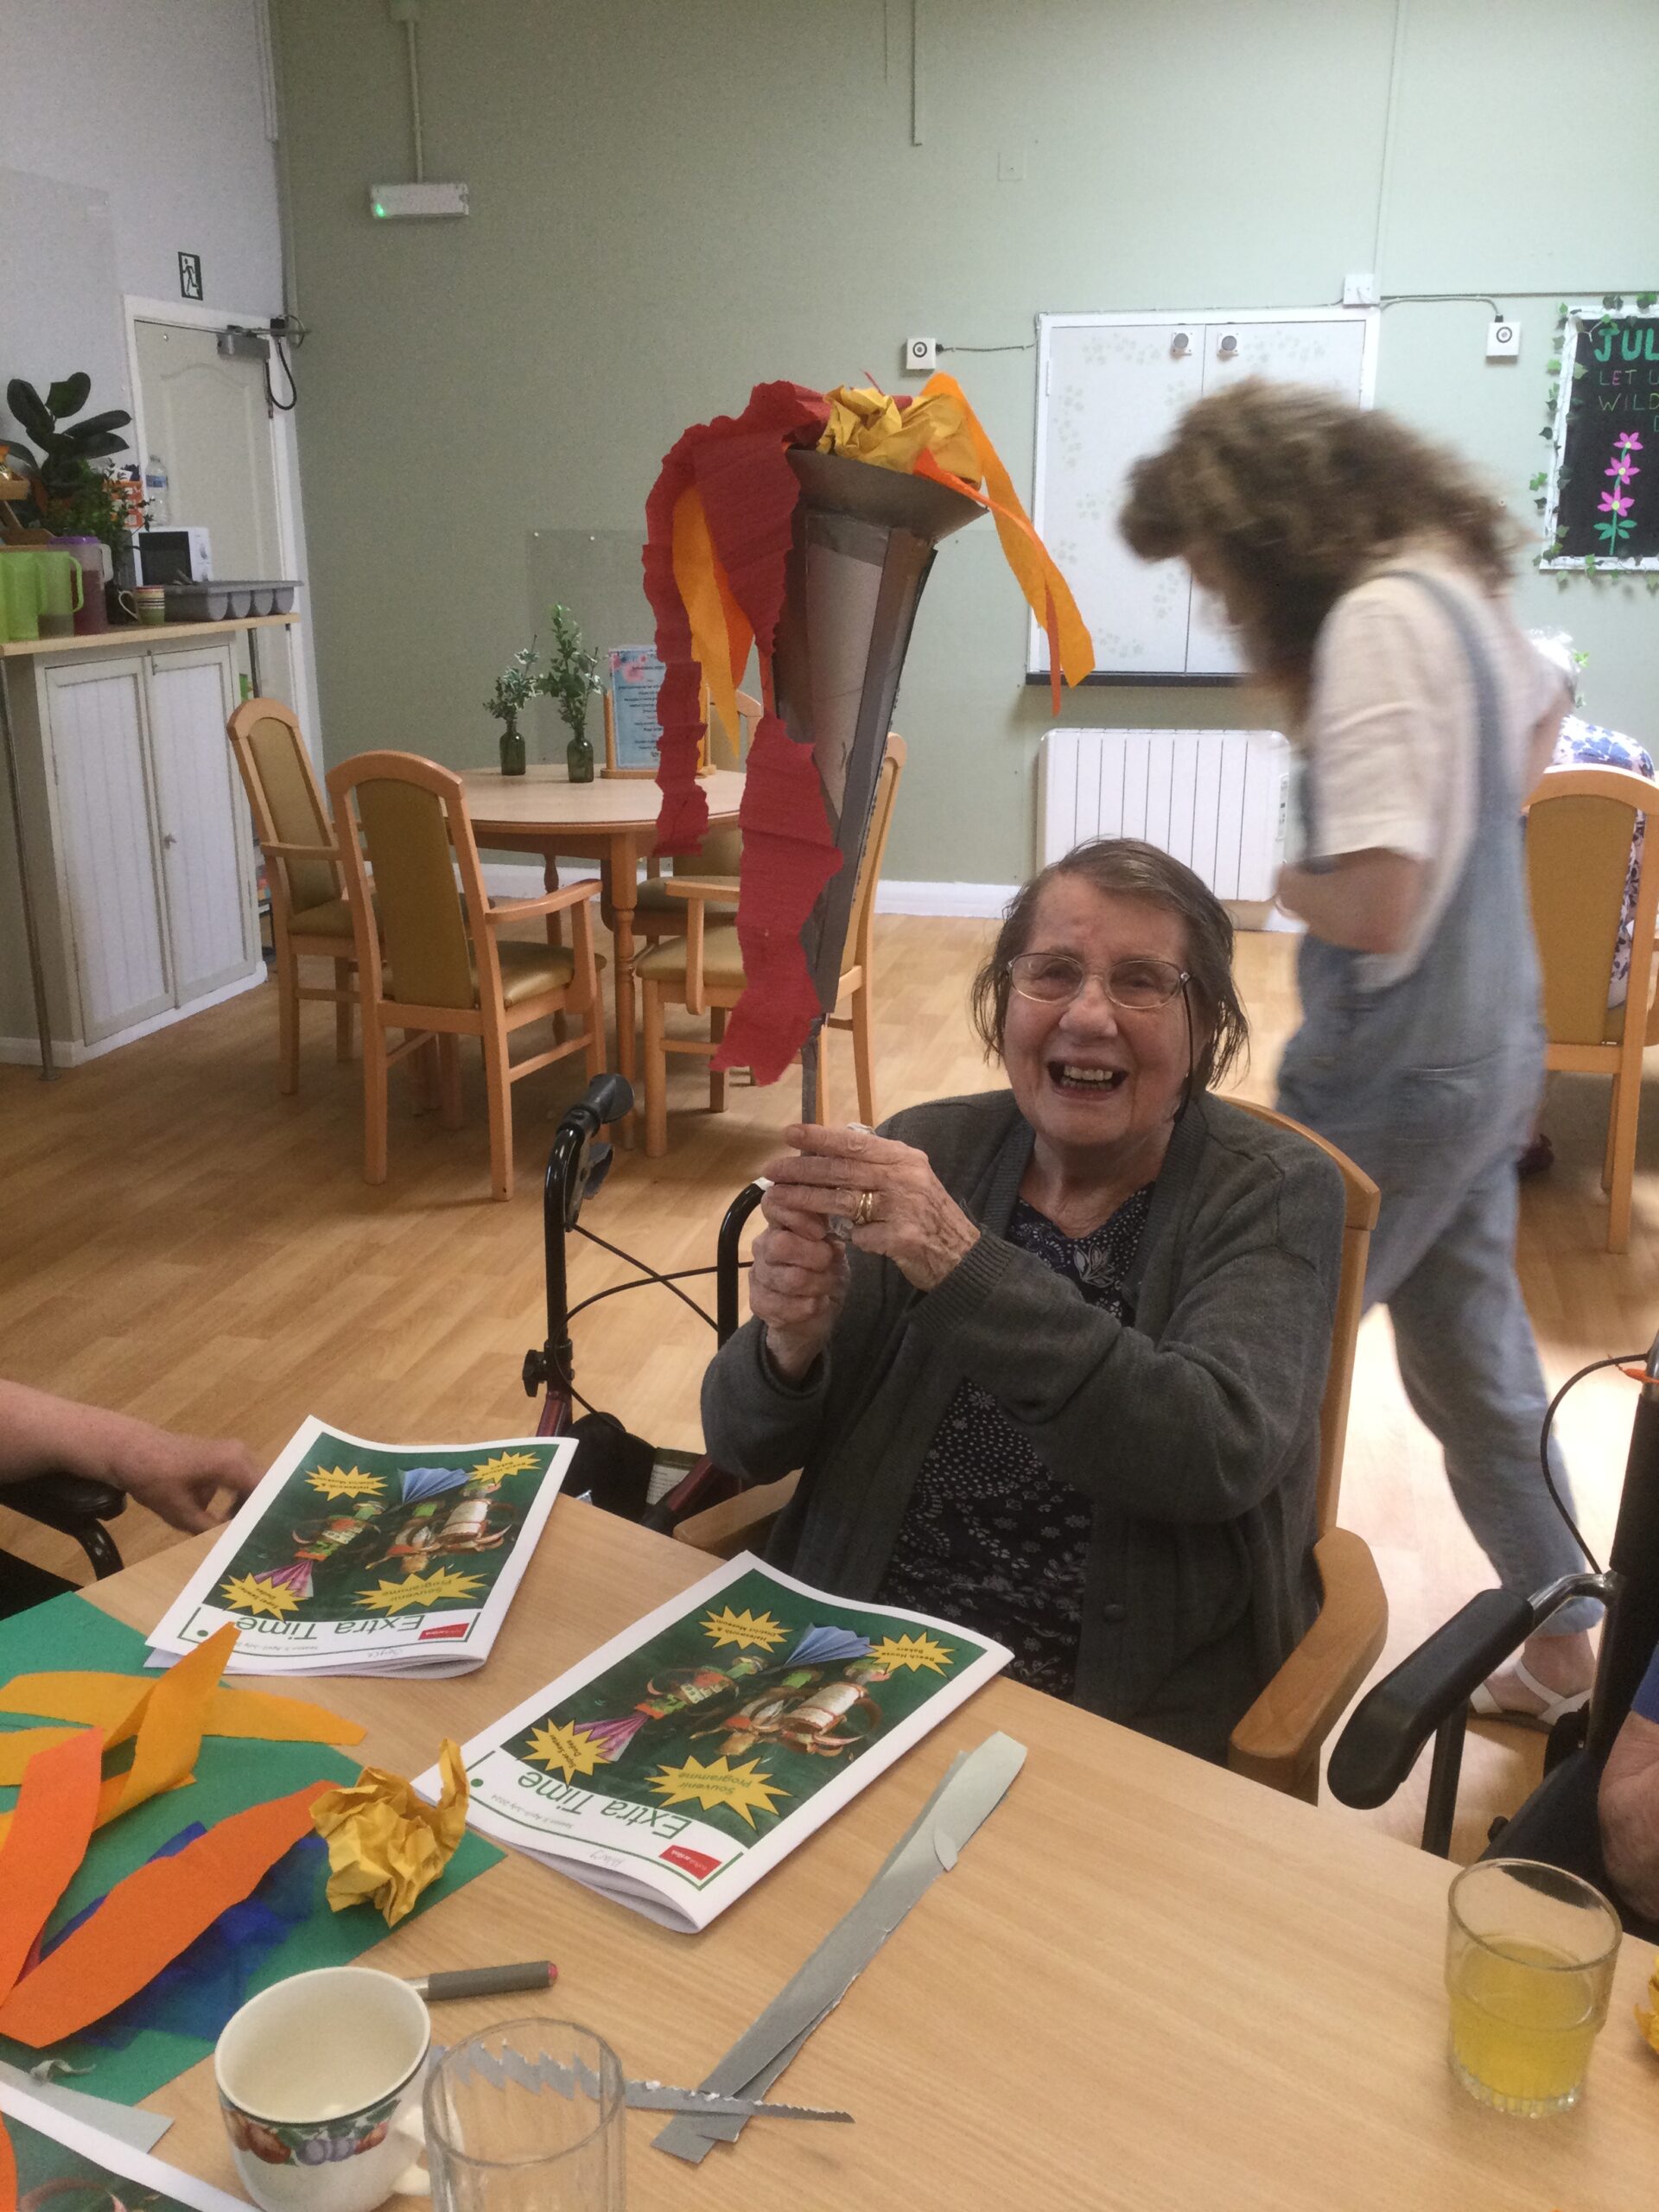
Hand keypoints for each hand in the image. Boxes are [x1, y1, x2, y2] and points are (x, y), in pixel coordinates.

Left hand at [108, 1418, 260, 1533]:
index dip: (271, 1516)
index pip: (268, 1493)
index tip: (271, 1539)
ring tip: (244, 1535)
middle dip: (261, 1514)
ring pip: (253, 1486)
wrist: (129, 1451)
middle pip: (264, 1489)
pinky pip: (241, 1481)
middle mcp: (240, 1454)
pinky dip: (237, 1500)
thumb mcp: (181, 1513)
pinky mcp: (223, 1457)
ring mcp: (233, 1453)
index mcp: (234, 1465)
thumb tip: (235, 1546)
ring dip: (248, 1508)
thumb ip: (211, 1530)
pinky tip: (227, 1520)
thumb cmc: (154, 1479)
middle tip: (259, 1542)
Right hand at [749, 1194, 849, 1381]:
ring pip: (790, 1278)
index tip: (820, 1231)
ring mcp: (757, 1275)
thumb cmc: (826, 1271)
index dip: (798, 1215)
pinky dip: (810, 1306)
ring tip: (828, 1285)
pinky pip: (785, 1306)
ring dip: (819, 1284)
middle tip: (829, 1262)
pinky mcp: (758, 1303)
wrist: (816, 1312)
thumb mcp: (834, 1247)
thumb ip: (829, 1230)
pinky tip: (818, 1303)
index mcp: (780, 1224)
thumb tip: (829, 1221)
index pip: (773, 1203)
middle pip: (781, 1244)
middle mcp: (763, 1246)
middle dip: (815, 1256)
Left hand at [761, 1123, 979, 1295]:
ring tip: (779, 1199)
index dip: (819, 1137)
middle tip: (772, 1170)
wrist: (961, 1256)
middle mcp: (905, 1177)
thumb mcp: (910, 1179)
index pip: (855, 1142)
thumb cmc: (927, 1216)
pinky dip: (846, 1238)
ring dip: (806, 1201)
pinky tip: (834, 1241)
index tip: (789, 1133)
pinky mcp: (902, 1237)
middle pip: (843, 1170)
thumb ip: (878, 1164)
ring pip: (843, 1201)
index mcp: (905, 1159)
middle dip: (802, 1169)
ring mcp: (904, 1207)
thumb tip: (836, 1145)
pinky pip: (860, 1235)